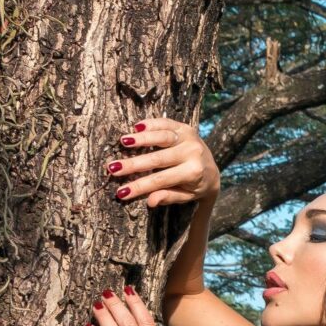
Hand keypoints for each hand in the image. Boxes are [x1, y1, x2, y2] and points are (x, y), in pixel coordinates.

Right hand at [101, 116, 220, 212]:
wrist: (213, 171)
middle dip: (133, 164)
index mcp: (193, 173)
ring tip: (122, 142)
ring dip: (141, 139)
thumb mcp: (185, 196)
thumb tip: (150, 202)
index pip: (161, 180)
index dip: (139, 186)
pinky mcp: (185, 127)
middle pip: (157, 159)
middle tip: (112, 168)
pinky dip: (151, 124)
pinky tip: (135, 127)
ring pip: (162, 137)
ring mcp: (190, 138)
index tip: (120, 192)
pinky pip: (166, 123)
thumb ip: (169, 197)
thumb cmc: (194, 186)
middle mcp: (193, 153)